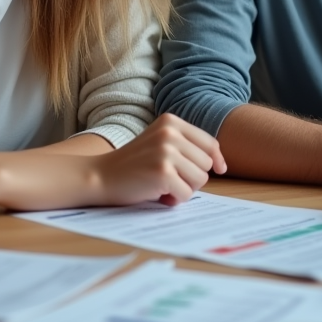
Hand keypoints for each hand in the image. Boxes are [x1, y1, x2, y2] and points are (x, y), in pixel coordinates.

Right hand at [93, 113, 226, 206]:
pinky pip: (186, 194)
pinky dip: (174, 199)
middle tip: (170, 180)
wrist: (100, 176)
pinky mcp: (163, 172)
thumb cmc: (133, 164)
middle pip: (207, 164)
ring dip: (184, 188)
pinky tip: (157, 193)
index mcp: (171, 122)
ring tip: (163, 185)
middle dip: (193, 177)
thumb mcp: (159, 143)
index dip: (216, 159)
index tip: (220, 169)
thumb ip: (185, 146)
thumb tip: (220, 164)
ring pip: (200, 179)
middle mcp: (170, 133)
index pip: (209, 142)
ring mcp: (166, 152)